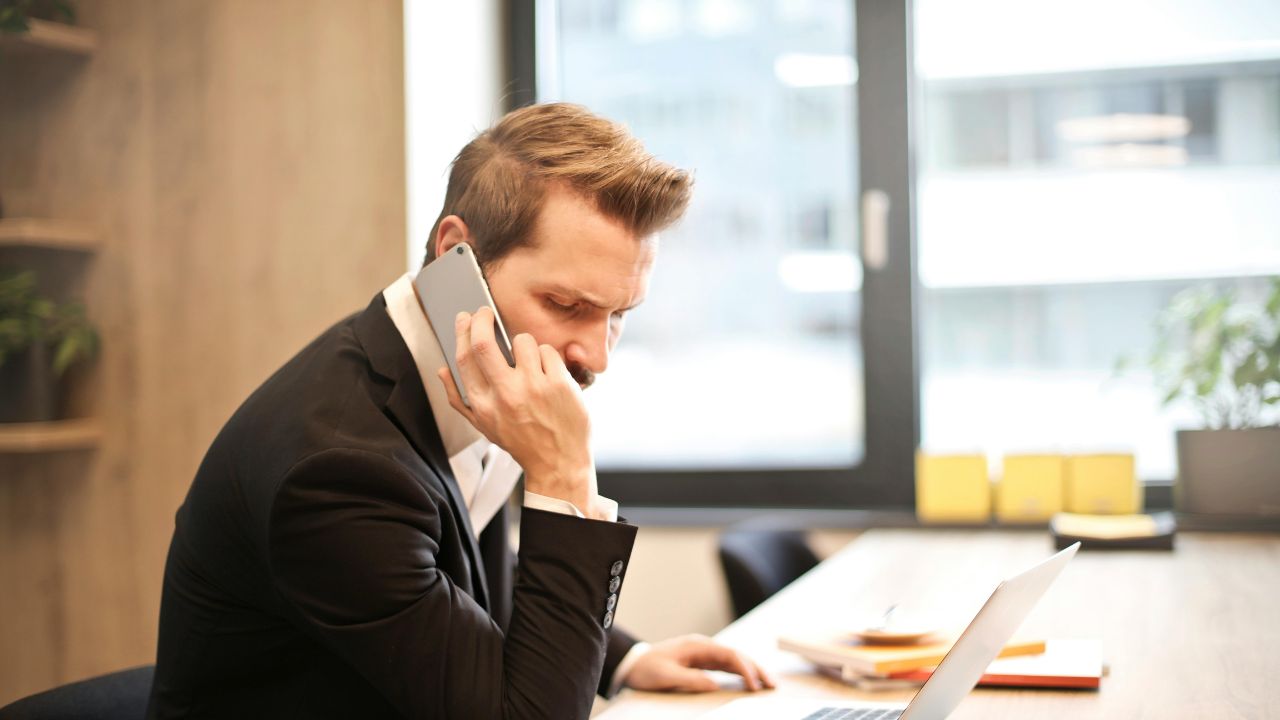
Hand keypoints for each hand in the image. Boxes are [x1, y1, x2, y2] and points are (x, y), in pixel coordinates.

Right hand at [439, 308, 603, 517]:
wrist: (558, 462)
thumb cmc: (521, 442)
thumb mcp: (483, 425)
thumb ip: (459, 398)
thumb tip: (442, 370)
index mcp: (482, 404)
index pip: (464, 358)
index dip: (462, 331)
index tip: (466, 318)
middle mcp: (504, 395)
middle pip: (483, 342)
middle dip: (482, 319)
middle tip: (486, 312)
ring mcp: (533, 387)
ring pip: (522, 341)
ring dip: (525, 344)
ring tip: (529, 361)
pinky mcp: (558, 383)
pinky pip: (548, 351)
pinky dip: (547, 357)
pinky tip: (548, 373)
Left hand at [623, 635, 776, 692]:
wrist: (632, 663)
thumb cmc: (647, 668)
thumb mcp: (666, 676)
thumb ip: (691, 679)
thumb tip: (715, 685)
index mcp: (697, 646)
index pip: (729, 655)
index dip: (745, 669)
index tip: (754, 685)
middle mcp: (704, 647)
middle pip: (737, 656)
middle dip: (756, 669)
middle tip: (772, 684)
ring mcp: (703, 654)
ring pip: (734, 661)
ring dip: (751, 671)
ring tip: (768, 684)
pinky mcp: (701, 663)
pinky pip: (726, 667)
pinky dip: (740, 674)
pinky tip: (750, 682)